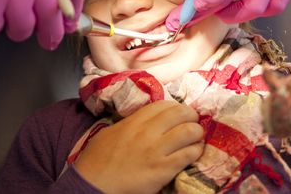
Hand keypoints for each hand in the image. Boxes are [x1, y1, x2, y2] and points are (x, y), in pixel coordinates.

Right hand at [75, 100, 203, 193]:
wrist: (93, 185)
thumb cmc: (97, 159)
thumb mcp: (112, 131)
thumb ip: (130, 123)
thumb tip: (145, 121)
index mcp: (134, 120)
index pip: (163, 105)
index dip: (175, 106)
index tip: (179, 112)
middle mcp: (148, 131)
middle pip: (180, 114)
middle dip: (191, 116)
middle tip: (193, 122)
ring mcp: (156, 150)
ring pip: (189, 132)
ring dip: (197, 133)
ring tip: (197, 137)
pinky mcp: (163, 170)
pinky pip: (188, 155)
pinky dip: (195, 151)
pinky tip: (195, 152)